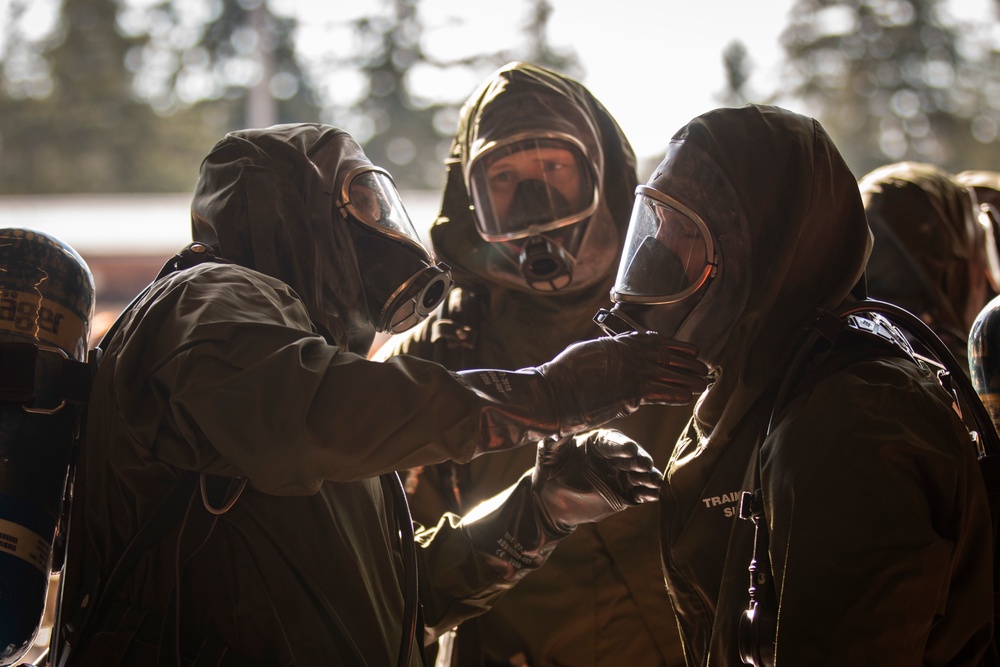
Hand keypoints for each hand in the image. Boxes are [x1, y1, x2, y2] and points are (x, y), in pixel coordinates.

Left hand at [532, 429, 661, 533]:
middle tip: (644, 464)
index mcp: (597, 442)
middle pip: (630, 457)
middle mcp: (612, 457)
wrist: (547, 501)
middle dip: (639, 460)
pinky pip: (638, 494)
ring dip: (647, 477)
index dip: (620, 446)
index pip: (611, 442)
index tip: (629, 449)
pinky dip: (647, 494)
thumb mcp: (549, 452)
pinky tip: (653, 494)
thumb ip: (556, 439)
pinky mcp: (623, 496)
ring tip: (654, 482)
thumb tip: (560, 426)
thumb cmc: (547, 470)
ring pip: (638, 475)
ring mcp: (619, 477)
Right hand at [537, 331, 708, 433]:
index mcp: (621, 343)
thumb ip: (608, 353)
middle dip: (688, 363)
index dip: (676, 347)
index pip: (656, 341)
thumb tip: (616, 354)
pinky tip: (688, 396)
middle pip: (668, 356)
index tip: (690, 350)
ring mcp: (633, 372)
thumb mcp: (589, 352)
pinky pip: (663, 392)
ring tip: (702, 383)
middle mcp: (631, 354)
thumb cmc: (565, 374)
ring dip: (689, 379)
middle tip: (703, 368)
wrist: (556, 390)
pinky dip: (677, 394)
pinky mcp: (634, 391)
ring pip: (670, 374)